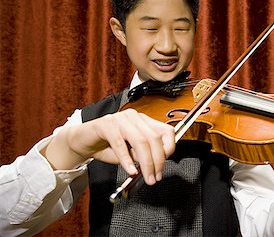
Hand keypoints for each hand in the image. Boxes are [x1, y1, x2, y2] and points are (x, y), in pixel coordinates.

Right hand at [42, 109, 175, 184]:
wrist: (83, 141)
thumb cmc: (108, 146)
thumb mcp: (131, 153)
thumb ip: (144, 154)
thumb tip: (156, 164)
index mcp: (144, 121)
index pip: (166, 131)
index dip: (169, 148)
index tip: (164, 166)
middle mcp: (135, 117)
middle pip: (154, 138)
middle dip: (157, 161)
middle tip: (155, 177)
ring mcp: (121, 118)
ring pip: (140, 140)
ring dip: (146, 162)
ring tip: (146, 177)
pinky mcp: (106, 124)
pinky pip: (120, 143)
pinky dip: (127, 160)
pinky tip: (130, 170)